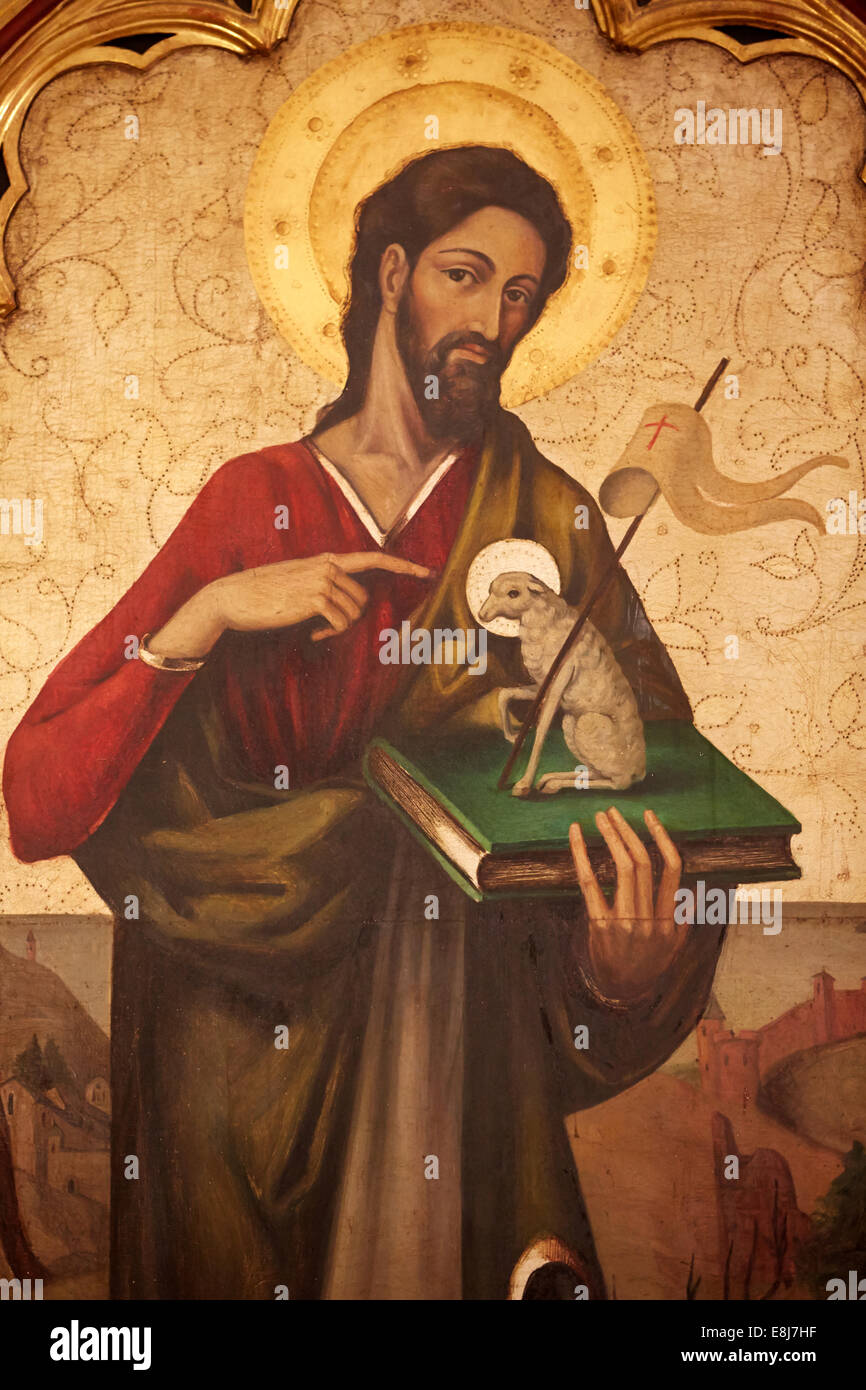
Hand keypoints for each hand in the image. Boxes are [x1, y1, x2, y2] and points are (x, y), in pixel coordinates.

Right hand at [150, 550, 434, 656]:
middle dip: (350, 618)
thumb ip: (323, 584)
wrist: (231, 598)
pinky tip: (311, 634)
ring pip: (355, 612)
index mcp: (326, 559)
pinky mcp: (315, 597)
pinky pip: (340, 623)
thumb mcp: (296, 581)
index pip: (372, 558)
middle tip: (325, 628)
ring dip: (338, 627)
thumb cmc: (262, 595)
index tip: (427, 571)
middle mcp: (328, 564)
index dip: (402, 565)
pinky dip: (328, 634)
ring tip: (314, 629)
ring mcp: (322, 579)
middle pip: (363, 598)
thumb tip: (346, 602)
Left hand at [569, 806, 685, 1001]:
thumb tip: (697, 889)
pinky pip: (590, 884)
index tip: (650, 817)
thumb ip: (686, 917)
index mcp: (669, 919)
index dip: (662, 838)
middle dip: (629, 832)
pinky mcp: (598, 925)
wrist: (621, 995)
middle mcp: (649, 918)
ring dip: (610, 837)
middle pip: (643, 864)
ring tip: (600, 818)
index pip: (672, 870)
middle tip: (615, 811)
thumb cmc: (648, 965)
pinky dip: (581, 856)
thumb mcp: (674, 946)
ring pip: (621, 869)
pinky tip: (576, 837)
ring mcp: (624, 922)